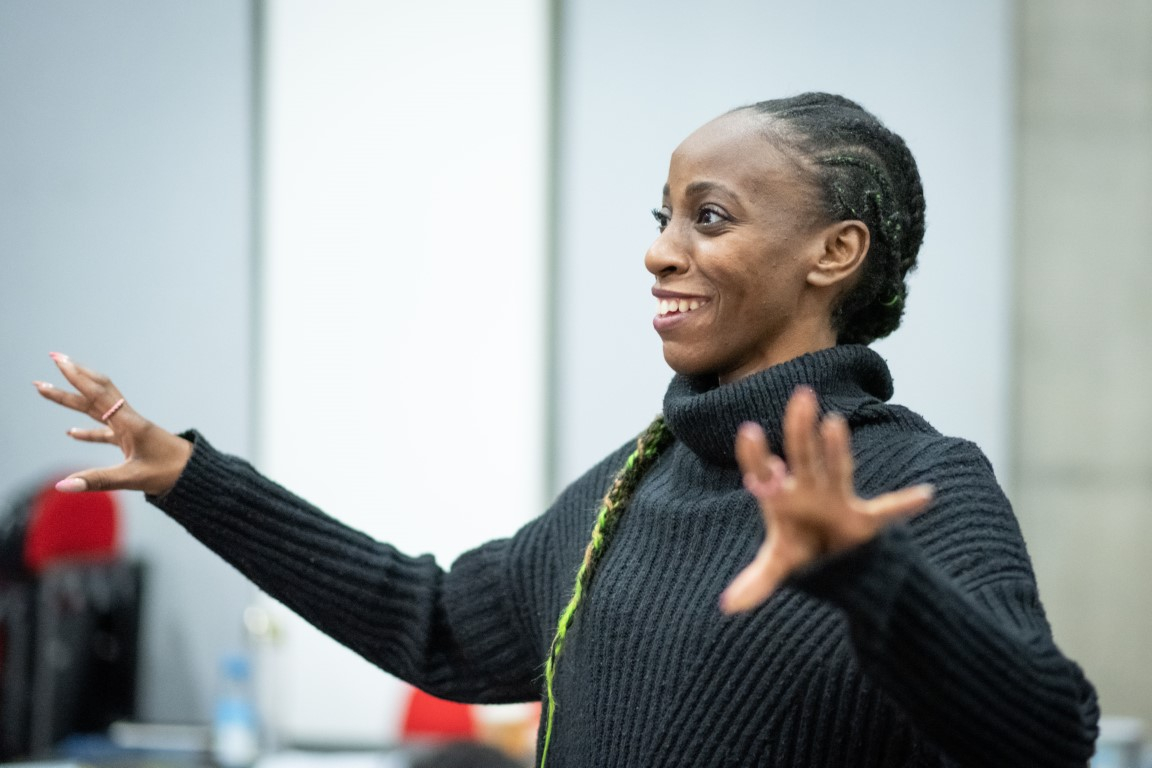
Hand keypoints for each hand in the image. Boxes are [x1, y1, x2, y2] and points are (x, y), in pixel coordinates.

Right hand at [33, 353, 192, 495]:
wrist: (197, 474)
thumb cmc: (170, 473)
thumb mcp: (132, 478)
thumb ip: (96, 480)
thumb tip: (62, 486)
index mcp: (129, 423)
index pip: (97, 394)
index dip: (76, 377)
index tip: (58, 360)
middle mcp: (128, 420)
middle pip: (95, 394)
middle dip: (72, 377)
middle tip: (52, 357)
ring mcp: (130, 430)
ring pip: (97, 409)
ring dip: (73, 399)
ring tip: (48, 390)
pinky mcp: (132, 442)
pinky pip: (105, 431)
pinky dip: (88, 430)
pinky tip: (71, 432)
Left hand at [720, 386, 933, 613]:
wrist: (834, 558)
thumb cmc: (803, 549)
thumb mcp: (780, 566)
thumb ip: (757, 582)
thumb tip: (727, 606)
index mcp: (784, 497)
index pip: (764, 471)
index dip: (755, 455)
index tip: (748, 431)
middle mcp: (810, 488)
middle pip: (803, 455)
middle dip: (800, 429)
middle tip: (801, 396)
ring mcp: (837, 498)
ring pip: (836, 468)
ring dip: (836, 448)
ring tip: (833, 423)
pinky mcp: (864, 518)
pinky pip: (887, 511)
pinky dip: (907, 504)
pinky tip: (926, 495)